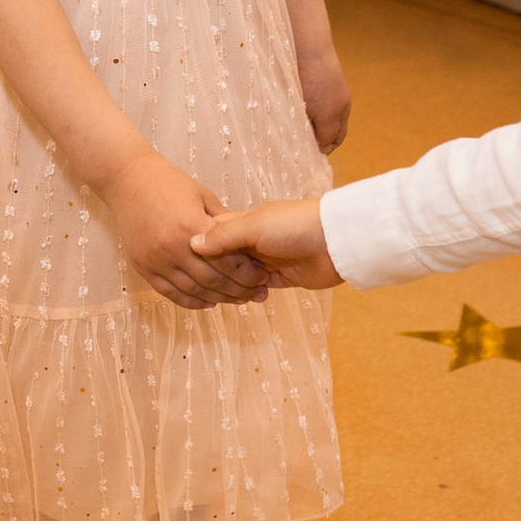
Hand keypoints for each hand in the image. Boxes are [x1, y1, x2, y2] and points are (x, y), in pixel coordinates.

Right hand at [95, 152, 269, 309]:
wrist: (128, 179)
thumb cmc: (169, 182)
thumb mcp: (203, 196)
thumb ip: (224, 223)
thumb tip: (246, 244)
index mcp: (192, 227)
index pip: (229, 261)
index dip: (250, 272)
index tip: (263, 275)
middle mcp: (173, 248)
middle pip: (214, 280)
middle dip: (240, 290)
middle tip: (256, 294)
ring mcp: (156, 260)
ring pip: (194, 291)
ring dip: (219, 299)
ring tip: (237, 300)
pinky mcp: (143, 267)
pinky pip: (170, 293)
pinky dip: (191, 301)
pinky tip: (208, 302)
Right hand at [192, 196, 342, 289]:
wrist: (334, 242)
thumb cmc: (294, 225)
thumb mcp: (253, 226)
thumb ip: (224, 235)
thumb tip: (192, 244)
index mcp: (242, 221)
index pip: (212, 234)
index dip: (199, 248)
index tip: (186, 261)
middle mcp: (251, 240)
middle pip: (223, 258)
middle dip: (215, 270)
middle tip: (203, 284)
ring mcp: (265, 259)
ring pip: (238, 275)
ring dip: (232, 285)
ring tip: (223, 294)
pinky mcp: (279, 278)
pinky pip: (256, 287)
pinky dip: (250, 293)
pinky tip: (245, 298)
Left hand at [296, 43, 350, 153]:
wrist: (306, 46)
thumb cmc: (319, 81)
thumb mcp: (327, 114)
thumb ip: (328, 133)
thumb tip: (324, 148)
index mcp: (341, 109)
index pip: (336, 138)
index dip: (325, 148)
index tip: (309, 158)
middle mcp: (330, 101)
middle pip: (322, 128)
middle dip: (311, 138)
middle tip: (295, 149)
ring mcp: (315, 91)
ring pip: (307, 117)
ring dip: (298, 125)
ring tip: (286, 132)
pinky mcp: (301, 82)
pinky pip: (297, 103)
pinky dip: (291, 112)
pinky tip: (281, 113)